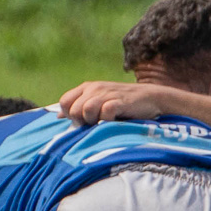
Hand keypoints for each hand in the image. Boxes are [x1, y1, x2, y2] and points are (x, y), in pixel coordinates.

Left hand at [57, 81, 179, 125]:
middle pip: (74, 109)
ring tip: (105, 122)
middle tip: (96, 123)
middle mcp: (94, 88)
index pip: (65, 102)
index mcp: (87, 87)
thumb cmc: (124, 103)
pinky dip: (108, 121)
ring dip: (94, 121)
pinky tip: (115, 120)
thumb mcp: (99, 101)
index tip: (83, 121)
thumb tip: (59, 115)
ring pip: (86, 110)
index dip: (70, 114)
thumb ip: (80, 106)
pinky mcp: (119, 101)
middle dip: (82, 121)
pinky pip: (105, 113)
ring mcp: (107, 94)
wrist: (151, 98)